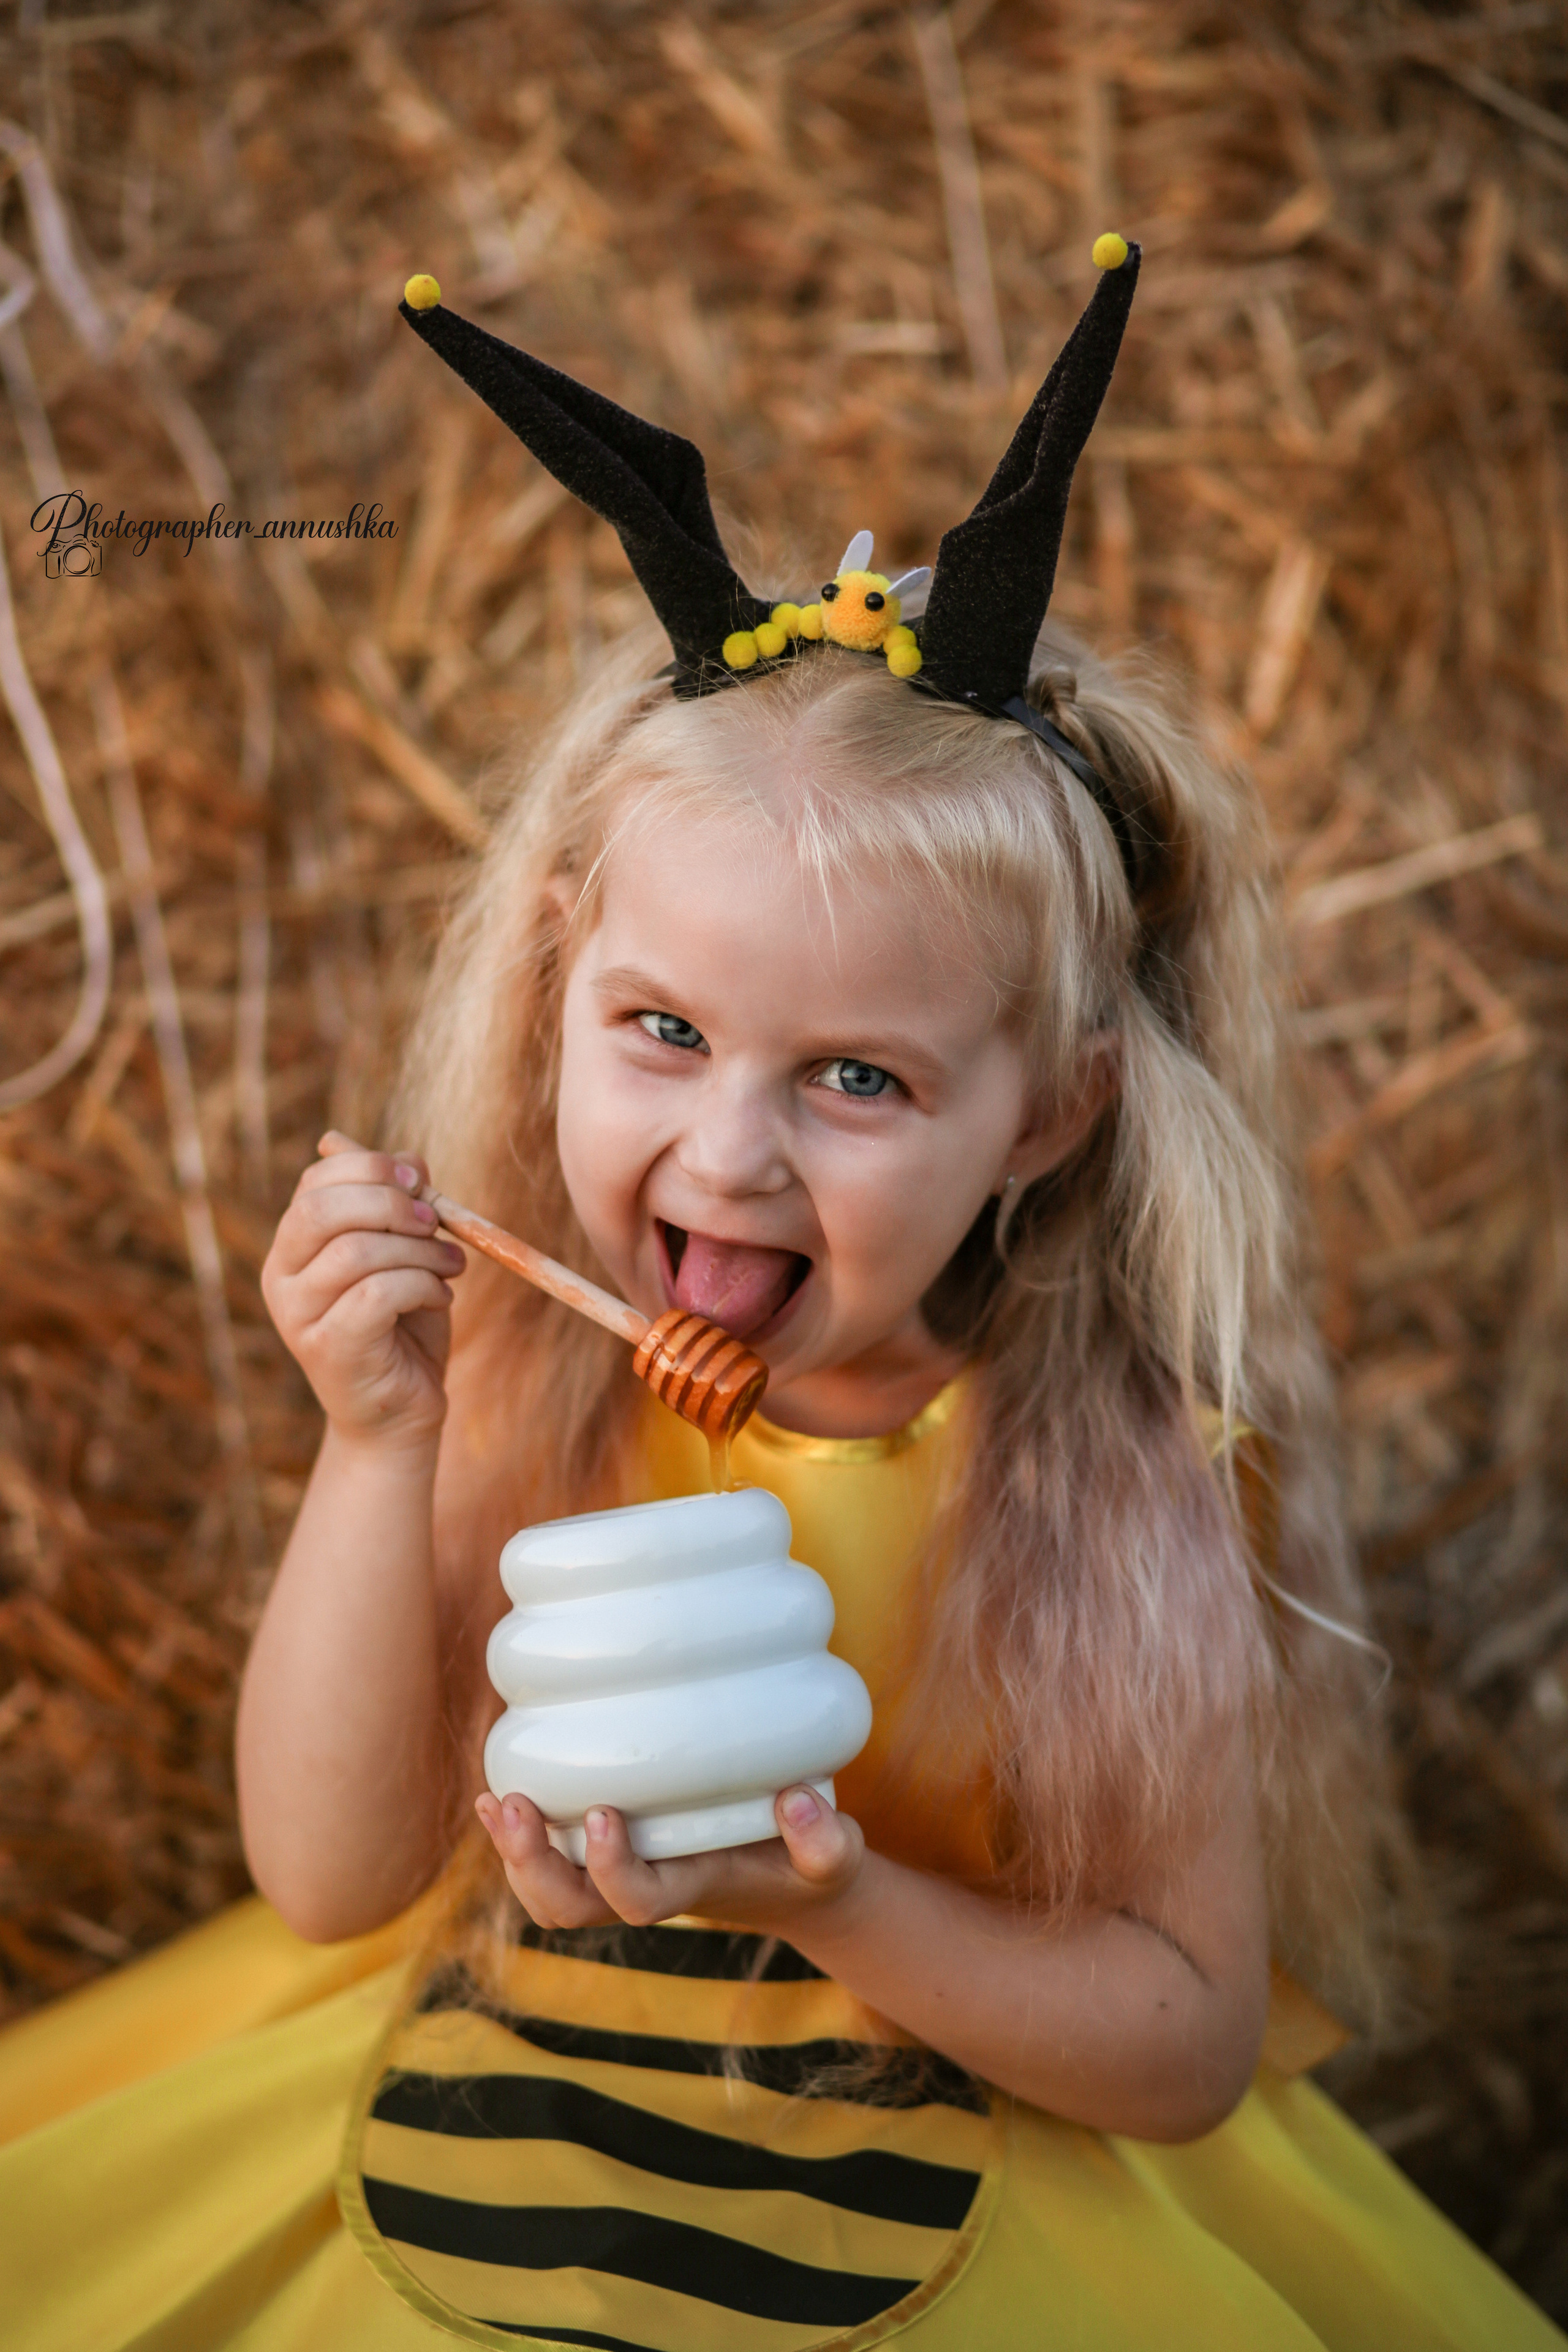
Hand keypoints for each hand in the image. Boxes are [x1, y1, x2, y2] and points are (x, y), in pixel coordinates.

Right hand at [261, 1131, 465, 1448]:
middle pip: (322, 1210)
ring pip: (356, 1251)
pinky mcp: (328, 1348)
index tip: (419, 1179)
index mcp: (292, 1247)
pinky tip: (441, 1297)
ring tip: (451, 1265)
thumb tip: (408, 1158)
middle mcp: (281, 1278)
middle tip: (436, 1221)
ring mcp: (298, 1316)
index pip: (314, 1183)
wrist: (400, 1414)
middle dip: (390, 1203)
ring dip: (420, 1250)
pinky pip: (376, 1293)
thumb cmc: (403, 1328)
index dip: (368, 1168)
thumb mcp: (405, 1255)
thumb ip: (401, 1207)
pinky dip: (421, 1285)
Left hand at [474, 1784, 865, 1938]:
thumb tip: (796, 1800)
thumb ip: (827, 1839)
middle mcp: (645, 1889)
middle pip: (570, 1907)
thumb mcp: (833, 1859)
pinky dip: (516, 1836)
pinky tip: (494, 1796)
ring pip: (549, 1894)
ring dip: (514, 1855)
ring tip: (497, 1801)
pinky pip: (549, 1860)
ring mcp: (621, 1875)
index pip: (639, 1902)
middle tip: (516, 1806)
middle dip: (534, 1865)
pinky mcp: (610, 1853)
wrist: (787, 1885)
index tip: (603, 1815)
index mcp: (691, 1890)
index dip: (612, 1869)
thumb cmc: (806, 1863)